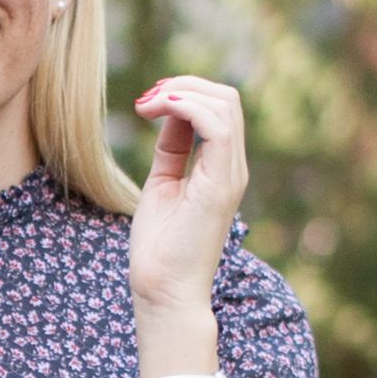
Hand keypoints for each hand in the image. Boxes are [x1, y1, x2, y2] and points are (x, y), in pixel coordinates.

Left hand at [129, 73, 248, 373]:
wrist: (163, 291)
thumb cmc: (160, 248)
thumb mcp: (162, 184)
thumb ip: (171, 149)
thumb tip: (166, 112)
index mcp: (220, 168)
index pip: (217, 109)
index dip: (183, 93)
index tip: (145, 103)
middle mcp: (232, 168)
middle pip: (225, 99)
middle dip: (182, 86)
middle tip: (144, 100)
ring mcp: (230, 175)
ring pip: (225, 105)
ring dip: (181, 92)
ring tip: (146, 104)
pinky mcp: (221, 185)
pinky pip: (217, 126)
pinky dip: (187, 107)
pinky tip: (158, 110)